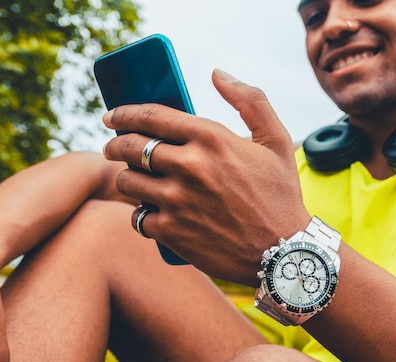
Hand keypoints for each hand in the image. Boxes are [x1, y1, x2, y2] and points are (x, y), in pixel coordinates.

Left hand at [103, 69, 310, 284]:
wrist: (283, 253)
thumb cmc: (280, 195)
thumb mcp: (276, 140)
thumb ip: (250, 100)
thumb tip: (216, 74)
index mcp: (211, 138)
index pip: (151, 116)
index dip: (124, 113)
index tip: (111, 116)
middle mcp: (189, 166)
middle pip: (130, 147)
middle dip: (115, 145)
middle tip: (112, 148)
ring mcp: (177, 201)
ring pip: (127, 181)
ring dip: (126, 178)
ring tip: (133, 180)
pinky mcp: (171, 232)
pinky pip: (137, 217)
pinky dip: (141, 214)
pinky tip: (150, 212)